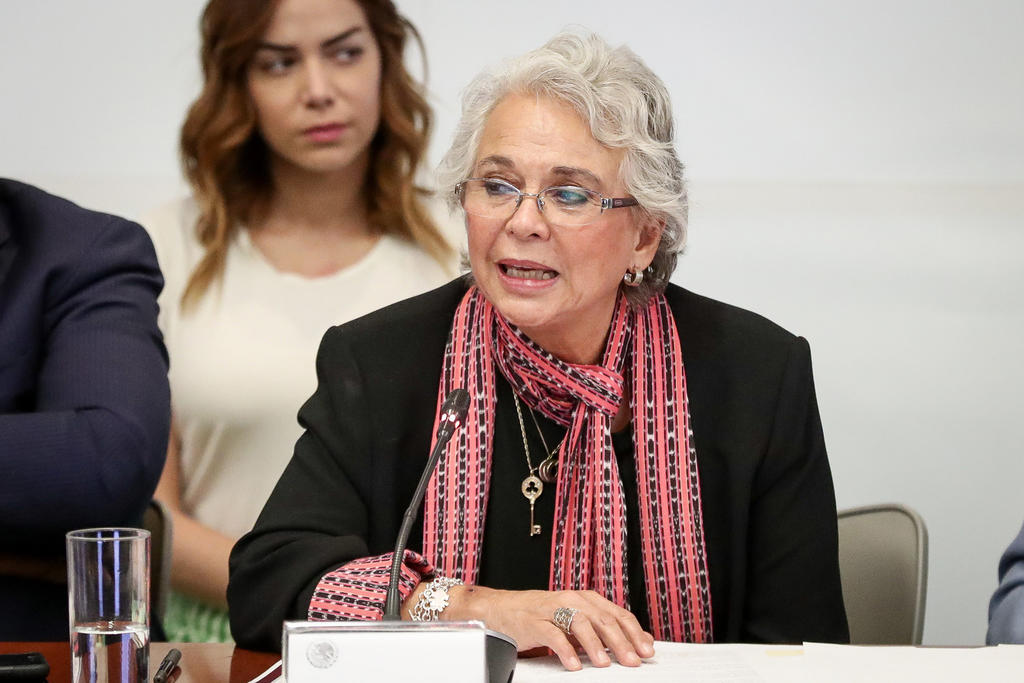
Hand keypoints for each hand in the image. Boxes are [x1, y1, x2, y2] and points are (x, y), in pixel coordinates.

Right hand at [448, 586, 654, 670]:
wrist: (502, 609)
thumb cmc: (541, 616)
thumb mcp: (576, 621)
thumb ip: (602, 629)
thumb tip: (635, 641)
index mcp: (585, 599)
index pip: (617, 614)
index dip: (634, 632)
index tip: (646, 650)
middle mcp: (572, 600)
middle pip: (602, 619)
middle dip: (621, 642)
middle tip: (632, 660)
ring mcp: (552, 609)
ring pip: (580, 623)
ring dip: (595, 645)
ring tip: (605, 664)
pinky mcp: (534, 622)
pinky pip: (553, 635)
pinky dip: (565, 651)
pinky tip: (574, 665)